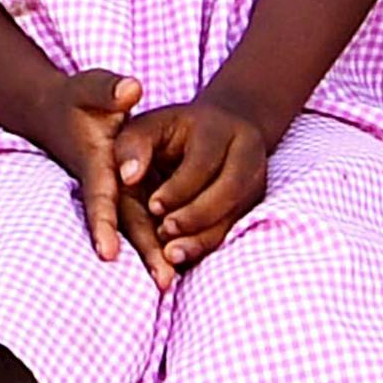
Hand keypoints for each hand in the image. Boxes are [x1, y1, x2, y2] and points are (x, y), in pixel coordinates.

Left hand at [110, 85, 293, 275]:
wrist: (218, 131)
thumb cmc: (173, 132)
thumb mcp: (150, 126)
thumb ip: (133, 146)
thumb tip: (128, 178)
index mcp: (218, 129)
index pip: (202, 162)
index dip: (179, 187)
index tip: (153, 206)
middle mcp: (245, 153)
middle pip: (228, 189)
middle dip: (195, 216)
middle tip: (164, 232)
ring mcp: (254, 179)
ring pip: (234, 213)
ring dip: (203, 237)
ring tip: (172, 254)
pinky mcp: (252, 202)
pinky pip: (233, 228)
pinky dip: (208, 243)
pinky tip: (185, 256)